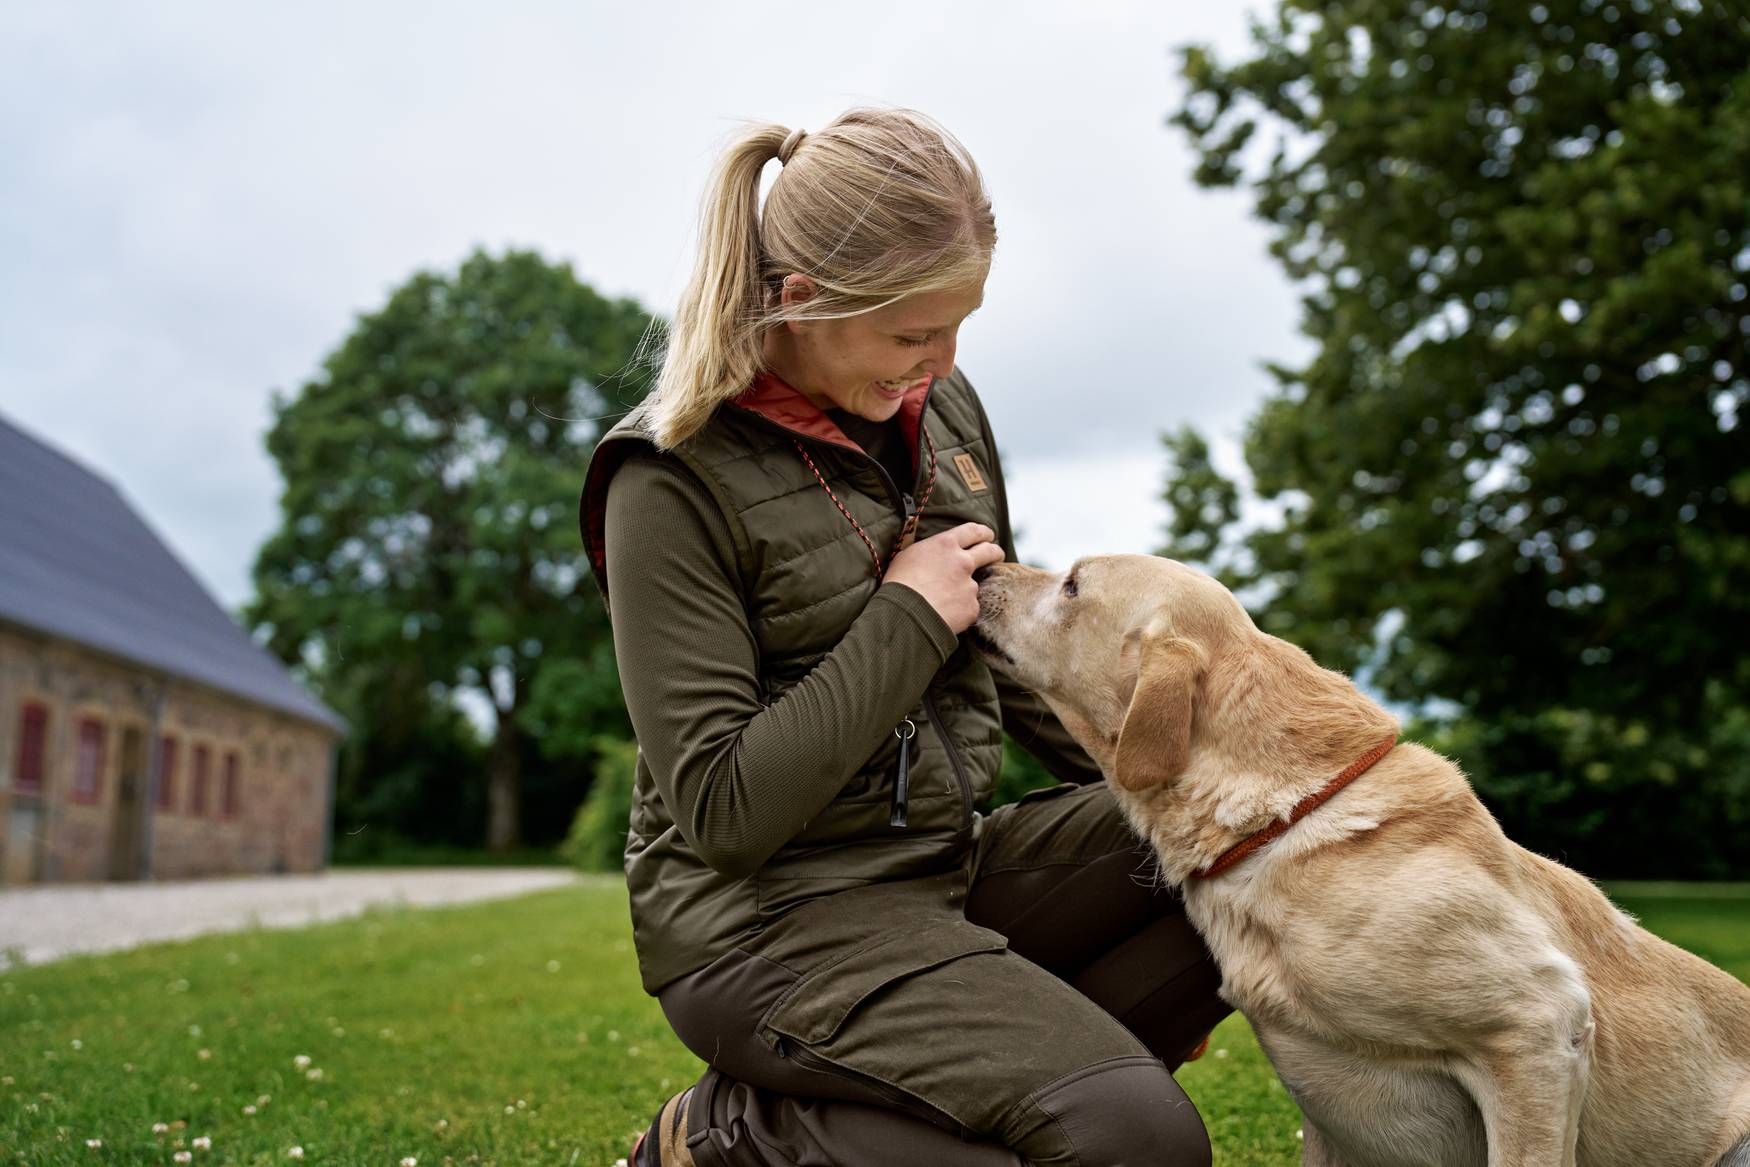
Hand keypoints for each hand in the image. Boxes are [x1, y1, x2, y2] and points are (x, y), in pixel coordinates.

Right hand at [884, 522, 1004, 633]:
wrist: (903, 615)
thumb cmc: (898, 585)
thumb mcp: (908, 556)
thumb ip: (928, 551)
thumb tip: (933, 551)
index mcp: (946, 545)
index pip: (973, 531)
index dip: (983, 532)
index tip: (987, 535)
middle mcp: (963, 562)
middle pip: (989, 551)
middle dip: (995, 552)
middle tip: (996, 555)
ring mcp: (970, 586)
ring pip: (973, 585)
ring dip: (964, 590)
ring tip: (944, 601)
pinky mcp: (972, 607)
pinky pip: (968, 608)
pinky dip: (960, 611)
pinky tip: (945, 615)